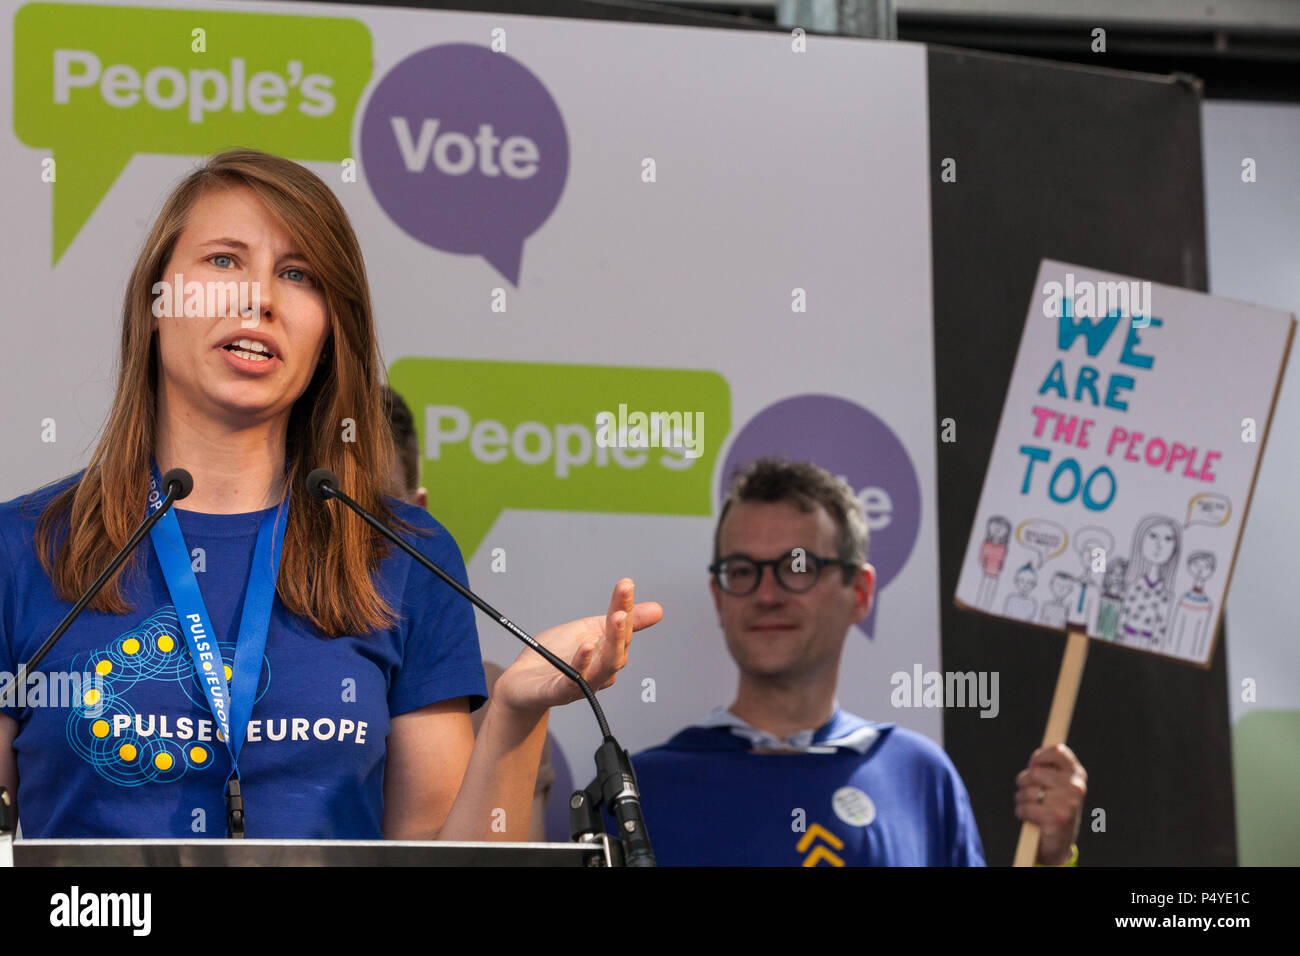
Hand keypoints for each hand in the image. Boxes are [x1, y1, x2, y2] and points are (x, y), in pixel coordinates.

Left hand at [492, 578, 662, 716]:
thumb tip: (657, 609)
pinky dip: (583, 663)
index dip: (626, 606)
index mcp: (607, 651)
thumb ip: (618, 617)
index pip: (622, 627)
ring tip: (616, 620)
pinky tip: (586, 647)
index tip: (626, 585)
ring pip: (606, 667)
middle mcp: (600, 669)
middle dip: (623, 627)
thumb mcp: (588, 629)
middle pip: (618, 649)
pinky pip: (575, 680)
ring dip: (612, 643)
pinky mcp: (560, 691)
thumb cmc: (556, 655)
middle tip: (623, 607)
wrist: (522, 682)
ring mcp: (583, 682)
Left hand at [1014, 743, 1086, 865]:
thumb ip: (1049, 769)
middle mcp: (1076, 787)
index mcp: (1078, 775)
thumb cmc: (1053, 809)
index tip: (1033, 766)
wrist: (1058, 844)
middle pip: (1035, 772)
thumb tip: (1034, 760)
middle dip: (1024, 782)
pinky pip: (1025, 807)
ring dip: (1021, 799)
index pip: (1058, 751)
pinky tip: (1028, 818)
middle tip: (1028, 793)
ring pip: (1028, 790)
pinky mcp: (1056, 818)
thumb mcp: (1056, 785)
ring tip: (1029, 806)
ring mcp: (1068, 803)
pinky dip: (1021, 812)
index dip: (1039, 757)